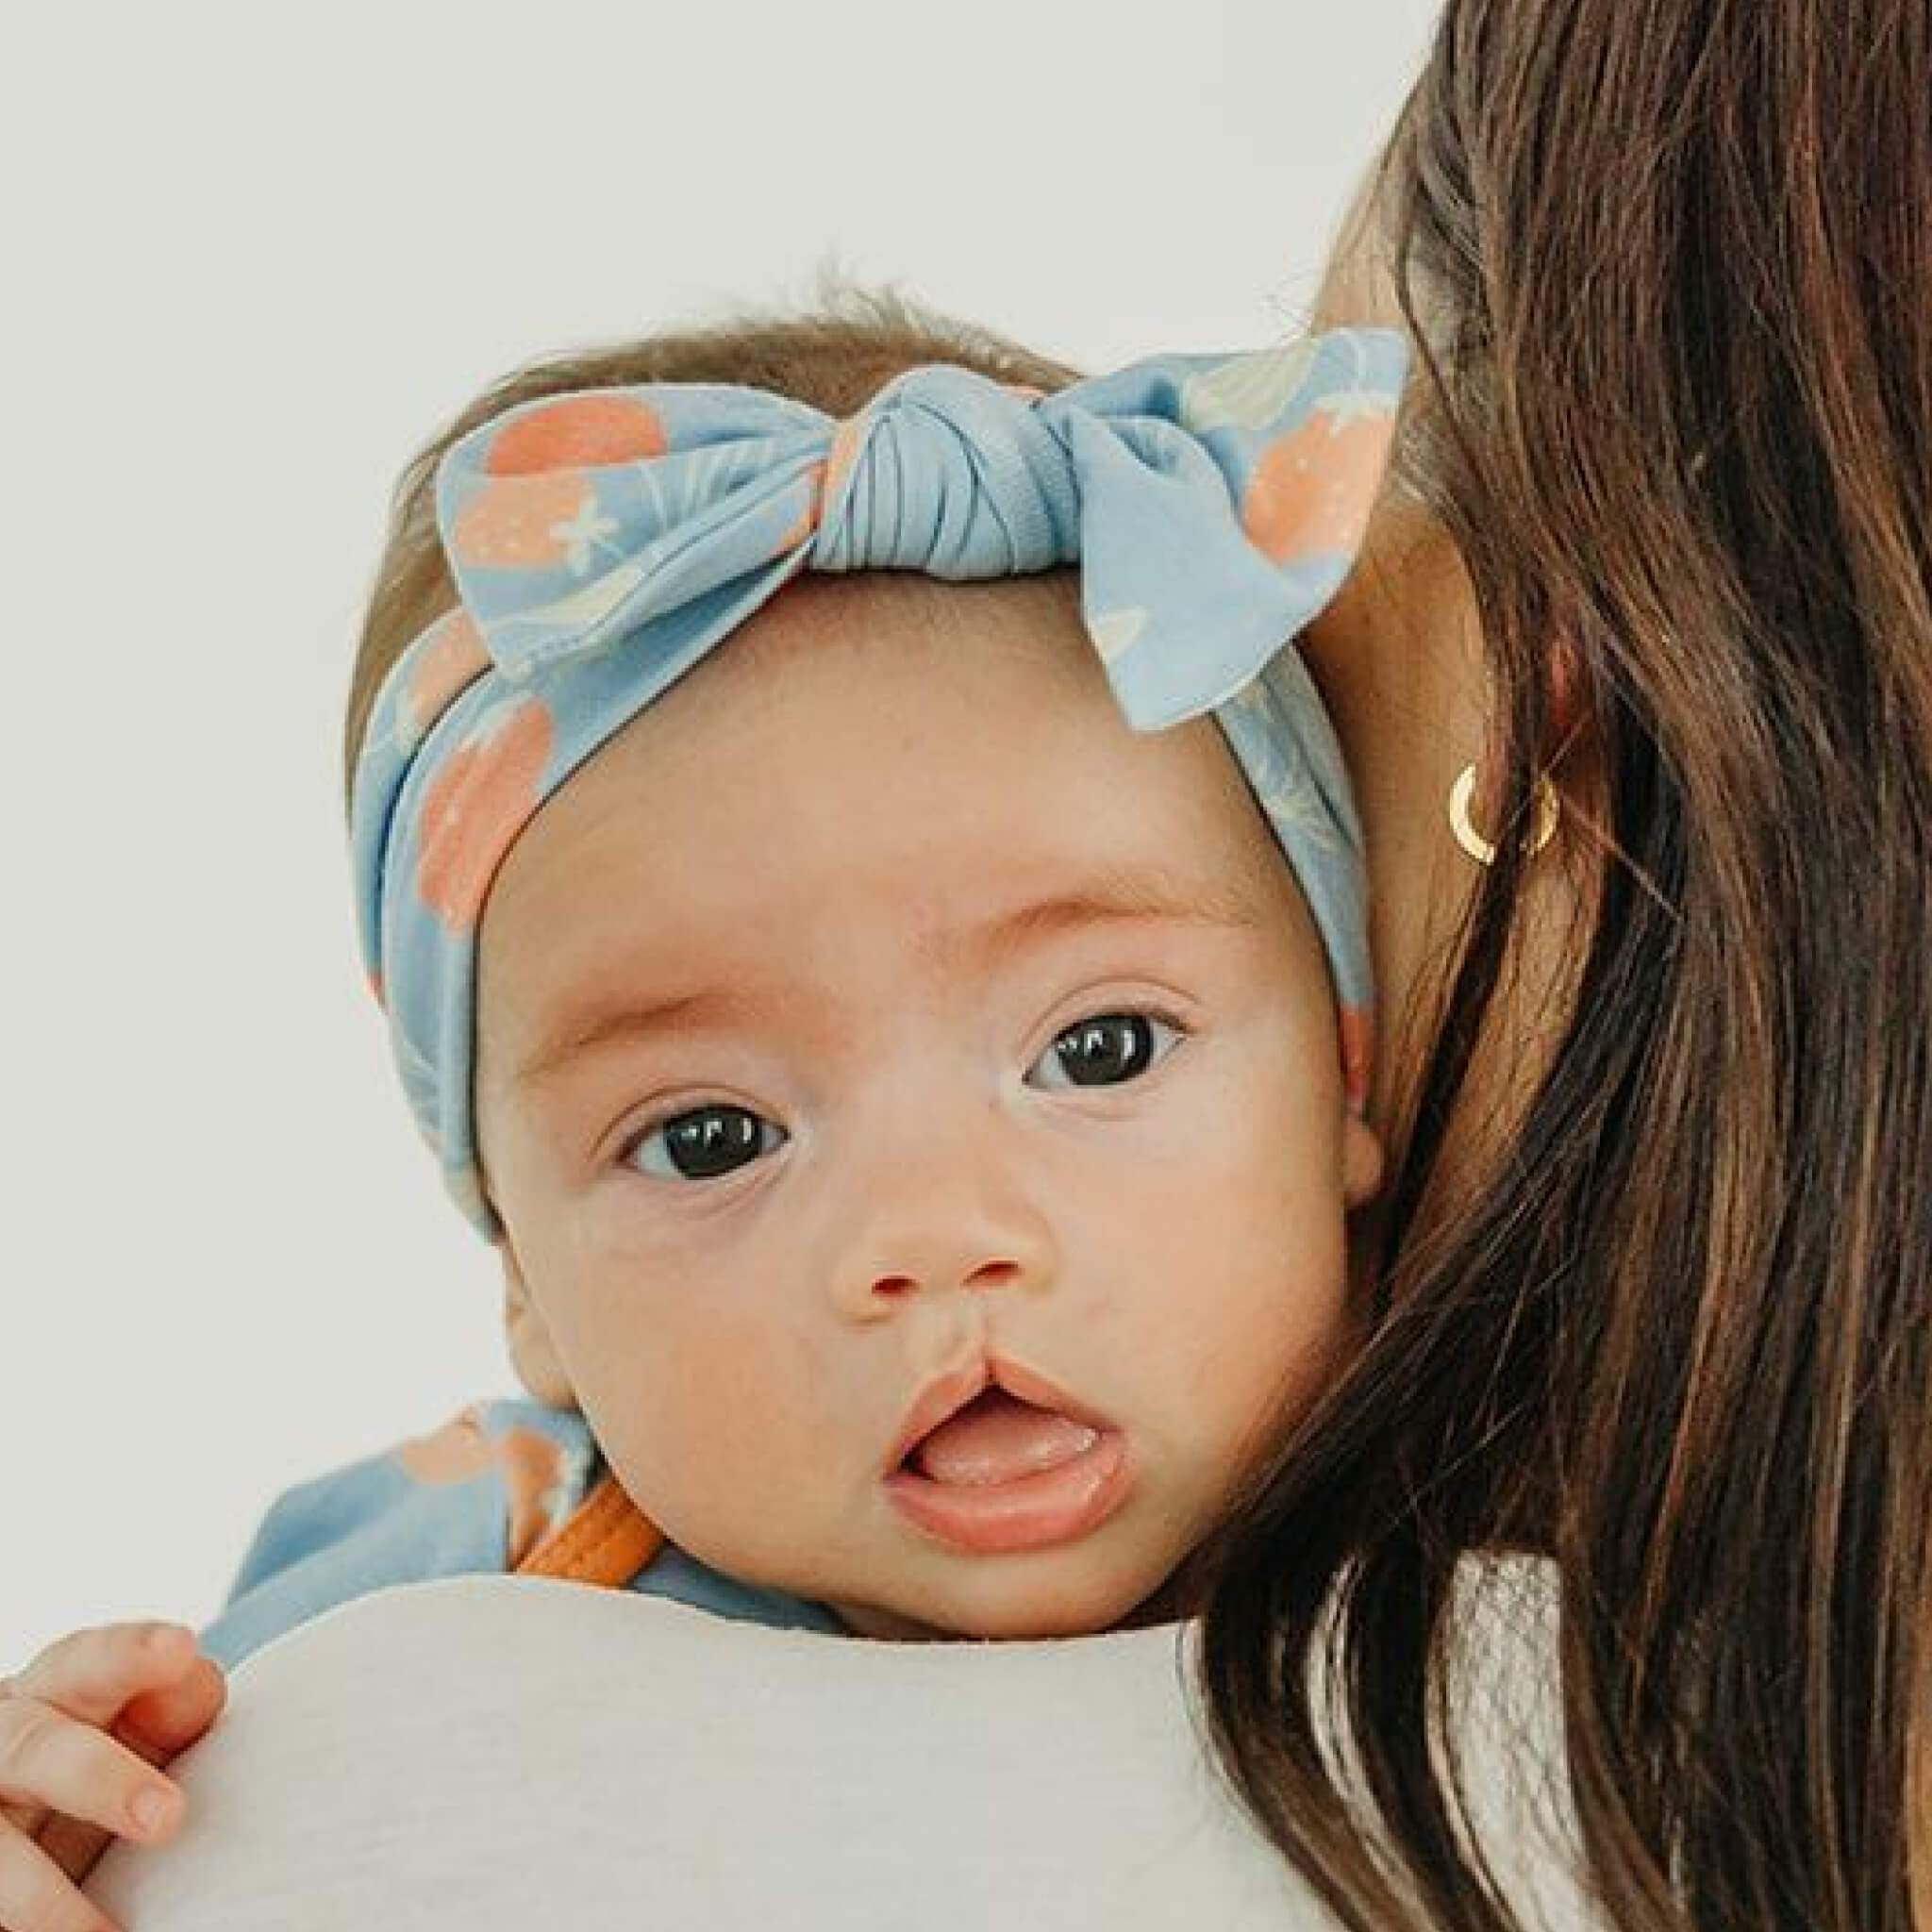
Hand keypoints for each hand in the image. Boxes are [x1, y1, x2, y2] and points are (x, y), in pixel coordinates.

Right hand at [0, 1621, 226, 1931]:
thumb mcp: (134, 1723)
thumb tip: (191, 1681)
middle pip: (37, 1749)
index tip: (180, 1649)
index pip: (89, 1661)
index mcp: (55, 1692)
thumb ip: (172, 1701)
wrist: (31, 1813)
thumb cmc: (100, 1757)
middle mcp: (5, 1747)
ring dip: (45, 1899)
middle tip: (166, 1818)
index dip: (131, 1652)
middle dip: (99, 1779)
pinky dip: (26, 1929)